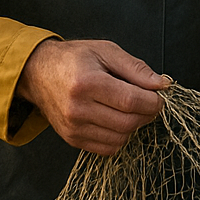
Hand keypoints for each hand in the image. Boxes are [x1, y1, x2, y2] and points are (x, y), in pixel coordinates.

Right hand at [15, 39, 170, 154]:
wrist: (37, 73)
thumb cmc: (74, 59)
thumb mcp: (106, 51)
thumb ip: (135, 68)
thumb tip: (161, 84)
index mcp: (87, 83)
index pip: (131, 101)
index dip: (153, 102)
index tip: (160, 96)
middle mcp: (77, 109)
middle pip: (128, 122)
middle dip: (147, 114)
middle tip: (150, 102)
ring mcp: (73, 127)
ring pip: (120, 138)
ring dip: (134, 126)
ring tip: (131, 108)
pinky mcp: (72, 139)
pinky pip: (107, 148)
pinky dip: (120, 136)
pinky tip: (117, 119)